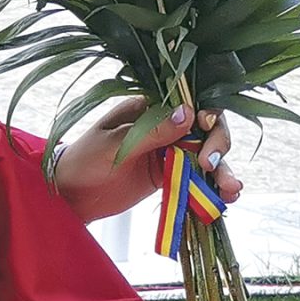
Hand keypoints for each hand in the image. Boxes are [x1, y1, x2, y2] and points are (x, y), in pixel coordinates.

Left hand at [51, 99, 242, 222]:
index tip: (206, 129)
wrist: (69, 195)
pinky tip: (225, 198)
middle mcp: (164, 126)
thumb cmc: (82, 160)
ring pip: (207, 155)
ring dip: (223, 171)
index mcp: (149, 107)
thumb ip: (150, 132)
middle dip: (218, 144)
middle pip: (206, 129)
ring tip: (230, 191)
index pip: (190, 102)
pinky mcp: (169, 175)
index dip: (206, 114)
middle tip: (211, 165)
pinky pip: (198, 178)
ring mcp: (169, 151)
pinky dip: (213, 186)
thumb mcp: (114, 145)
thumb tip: (188, 113)